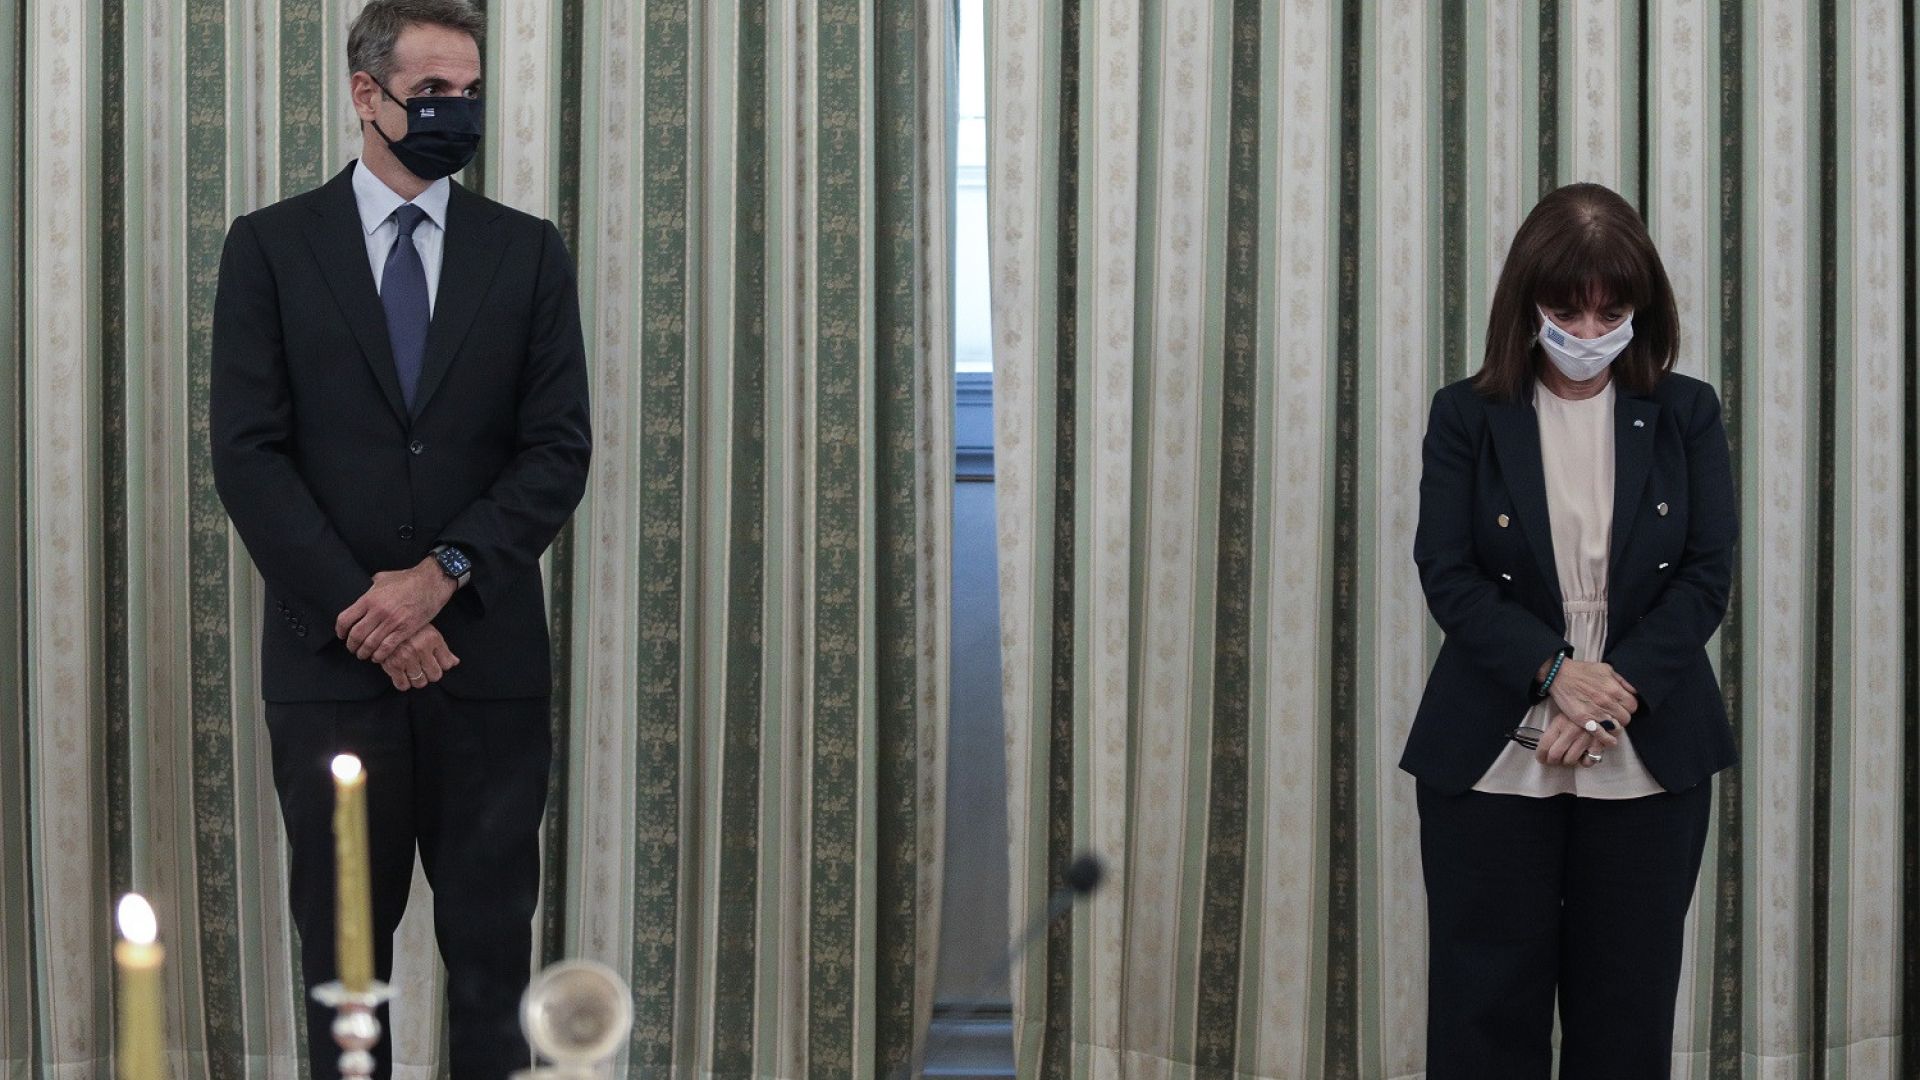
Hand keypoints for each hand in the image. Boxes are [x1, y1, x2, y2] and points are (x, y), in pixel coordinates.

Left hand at [336, 557, 457, 662]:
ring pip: (370, 644)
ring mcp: (392, 621)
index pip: (345, 619)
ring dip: (364, 652)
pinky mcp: (405, 629)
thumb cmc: (408, 578)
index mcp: (369, 598)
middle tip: (352, 648)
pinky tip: (377, 657)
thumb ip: (370, 586)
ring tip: (364, 654)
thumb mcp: (383, 577)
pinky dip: (379, 655)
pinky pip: (387, 648)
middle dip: (351, 645)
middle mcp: (378, 611)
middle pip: (356, 635)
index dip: (340, 631)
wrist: (431, 582)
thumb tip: (363, 588)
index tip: (342, 635)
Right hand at [379, 625, 459, 690]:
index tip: (434, 663)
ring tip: (411, 670)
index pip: (447, 664)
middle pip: (435, 676)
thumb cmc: (409, 629)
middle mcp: (421, 648)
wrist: (384, 622)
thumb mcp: (429, 633)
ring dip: (416, 679)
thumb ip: (443, 649)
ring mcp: (406, 657)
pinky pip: (402, 685)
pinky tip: (401, 675)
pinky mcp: (392, 664)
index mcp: (432, 638)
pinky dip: (403, 683)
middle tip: (422, 668)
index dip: (441, 666)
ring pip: (420, 682)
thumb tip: (455, 663)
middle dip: (430, 674)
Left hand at [1535, 711, 1608, 767]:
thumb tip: (1546, 745)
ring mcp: (1585, 738)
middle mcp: (1571, 731)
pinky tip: (1584, 755)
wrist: (1602, 700)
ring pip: (1570, 760)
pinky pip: (1588, 761)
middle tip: (1553, 760)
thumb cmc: (1581, 706)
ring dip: (1568, 761)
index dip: (1541, 755)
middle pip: (1555, 756)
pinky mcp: (1599, 742)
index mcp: (1559, 723)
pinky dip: (1585, 762)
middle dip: (1552, 761)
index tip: (1541, 758)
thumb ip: (1555, 729)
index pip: (1544, 745)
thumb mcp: (1564, 712)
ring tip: (1569, 756)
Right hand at [1546, 659, 1636, 733]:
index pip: (1633, 705)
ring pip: (1616, 727)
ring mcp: (1596, 712)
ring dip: (1614, 727)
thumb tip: (1634, 691)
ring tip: (1610, 724)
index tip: (1623, 707)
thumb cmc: (1582, 671)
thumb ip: (1622, 680)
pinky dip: (1607, 739)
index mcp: (1614, 689)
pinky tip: (1610, 741)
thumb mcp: (1606, 669)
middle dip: (1622, 717)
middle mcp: (1607, 702)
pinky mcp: (1584, 720)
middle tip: (1615, 715)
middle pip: (1626, 718)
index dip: (1629, 707)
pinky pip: (1601, 734)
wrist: (1559, 675)